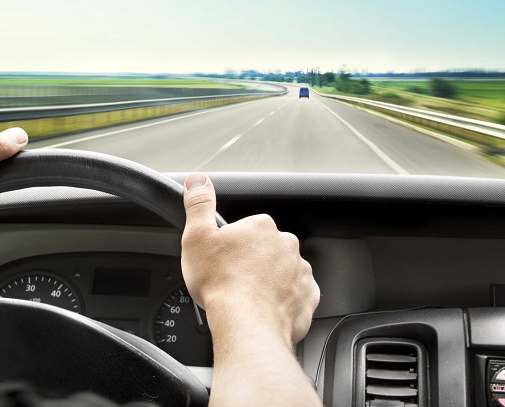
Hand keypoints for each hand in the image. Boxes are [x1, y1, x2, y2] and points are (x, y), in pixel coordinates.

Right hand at [181, 172, 319, 346]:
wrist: (247, 324)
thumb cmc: (221, 284)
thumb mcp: (197, 237)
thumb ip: (199, 204)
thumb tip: (198, 180)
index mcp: (262, 227)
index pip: (250, 229)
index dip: (235, 245)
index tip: (225, 260)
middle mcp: (286, 245)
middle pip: (268, 250)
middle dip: (254, 262)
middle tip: (235, 280)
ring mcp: (300, 272)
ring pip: (283, 272)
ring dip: (270, 282)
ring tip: (249, 298)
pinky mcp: (308, 297)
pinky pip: (296, 296)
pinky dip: (284, 302)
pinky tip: (266, 309)